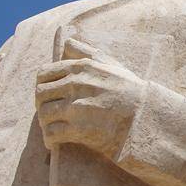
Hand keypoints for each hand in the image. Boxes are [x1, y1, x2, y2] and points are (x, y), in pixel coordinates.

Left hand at [34, 39, 146, 157]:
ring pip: (43, 114)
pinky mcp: (78, 129)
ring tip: (51, 128)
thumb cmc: (130, 91)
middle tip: (49, 114)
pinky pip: (51, 133)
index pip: (44, 74)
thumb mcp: (111, 64)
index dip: (42, 86)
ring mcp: (76, 107)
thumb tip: (68, 42)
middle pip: (40, 95)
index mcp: (81, 68)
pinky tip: (54, 142)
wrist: (146, 117)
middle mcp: (75, 85)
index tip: (47, 96)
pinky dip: (49, 139)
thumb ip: (87, 52)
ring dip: (45, 123)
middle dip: (41, 105)